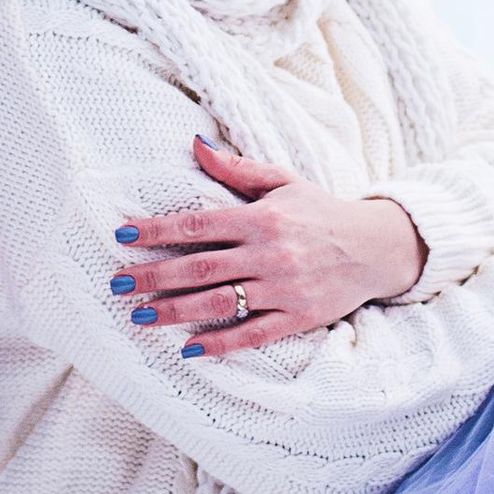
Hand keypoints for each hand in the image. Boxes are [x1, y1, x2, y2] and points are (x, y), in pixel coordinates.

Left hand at [116, 136, 424, 354]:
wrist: (375, 247)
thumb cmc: (321, 211)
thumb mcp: (283, 181)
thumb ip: (237, 168)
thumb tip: (195, 144)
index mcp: (261, 217)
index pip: (198, 224)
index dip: (157, 230)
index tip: (123, 235)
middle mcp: (268, 253)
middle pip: (200, 267)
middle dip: (154, 275)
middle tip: (118, 283)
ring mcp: (282, 288)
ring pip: (219, 302)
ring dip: (175, 311)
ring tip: (140, 316)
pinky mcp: (297, 317)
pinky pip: (252, 333)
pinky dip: (221, 343)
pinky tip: (190, 348)